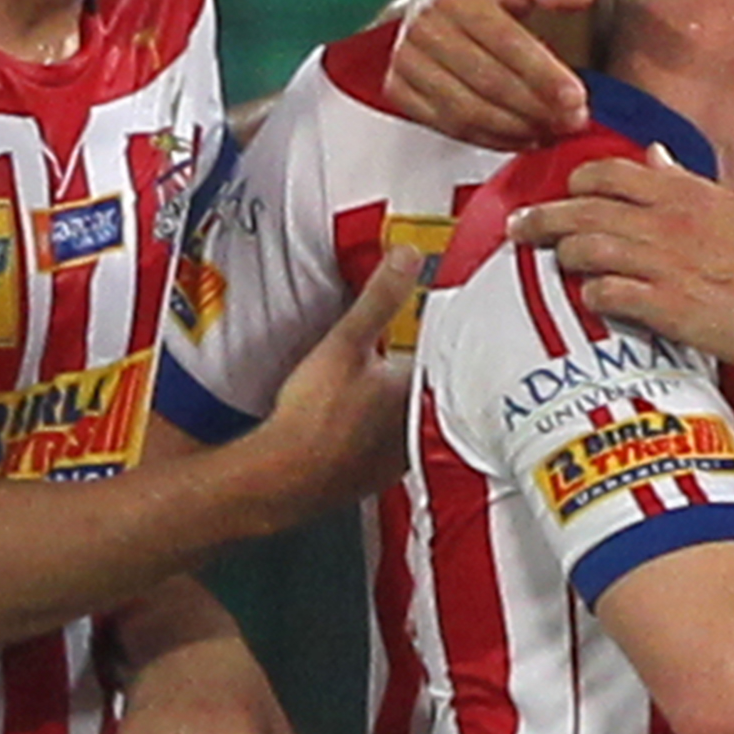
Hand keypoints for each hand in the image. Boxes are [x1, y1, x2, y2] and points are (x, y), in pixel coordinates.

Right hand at [242, 254, 424, 524]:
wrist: (284, 476)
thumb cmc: (313, 417)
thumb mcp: (346, 343)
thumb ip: (380, 298)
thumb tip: (407, 258)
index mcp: (423, 392)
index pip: (449, 355)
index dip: (442, 336)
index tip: (438, 321)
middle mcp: (423, 426)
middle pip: (435, 386)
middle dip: (425, 368)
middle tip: (409, 348)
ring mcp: (405, 454)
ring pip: (417, 415)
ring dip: (408, 400)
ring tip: (385, 383)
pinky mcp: (383, 472)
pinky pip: (396, 441)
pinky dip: (388, 427)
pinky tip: (366, 419)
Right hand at [386, 0, 595, 149]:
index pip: (507, 43)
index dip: (544, 75)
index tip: (576, 99)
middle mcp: (425, 25)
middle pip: (488, 83)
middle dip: (537, 109)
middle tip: (572, 122)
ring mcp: (408, 59)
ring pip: (467, 112)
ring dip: (516, 130)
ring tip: (552, 131)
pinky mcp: (399, 87)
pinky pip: (448, 126)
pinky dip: (489, 139)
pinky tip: (521, 136)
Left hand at [520, 157, 733, 370]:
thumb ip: (687, 182)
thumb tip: (656, 157)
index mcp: (683, 194)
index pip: (609, 173)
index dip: (577, 183)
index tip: (566, 193)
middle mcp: (666, 223)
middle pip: (583, 210)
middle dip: (544, 218)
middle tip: (523, 228)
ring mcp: (662, 264)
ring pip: (586, 248)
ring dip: (564, 255)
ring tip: (554, 263)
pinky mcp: (663, 306)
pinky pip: (606, 293)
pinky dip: (592, 294)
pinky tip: (591, 298)